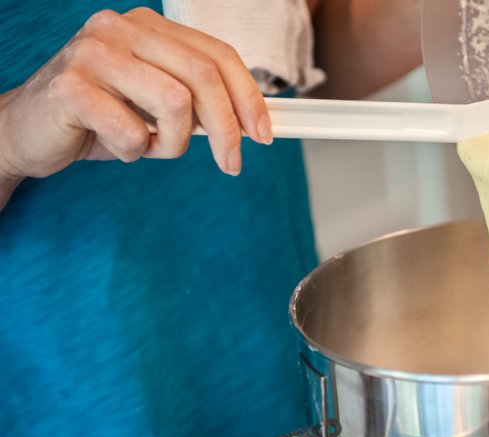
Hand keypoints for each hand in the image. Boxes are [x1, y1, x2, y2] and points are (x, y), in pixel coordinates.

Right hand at [0, 7, 270, 191]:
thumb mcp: (158, 106)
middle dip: (228, 129)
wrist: (29, 132)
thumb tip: (253, 122)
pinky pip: (133, 132)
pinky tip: (115, 146)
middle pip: (204, 77)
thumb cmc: (101, 119)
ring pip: (176, 104)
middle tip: (232, 163)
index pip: (218, 55)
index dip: (249, 97)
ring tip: (148, 146)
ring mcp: (94, 52)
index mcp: (148, 27)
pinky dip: (135, 152)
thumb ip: (199, 103)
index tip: (264, 134)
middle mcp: (122, 28)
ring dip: (173, 143)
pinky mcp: (71, 86)